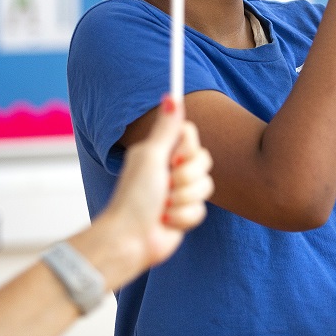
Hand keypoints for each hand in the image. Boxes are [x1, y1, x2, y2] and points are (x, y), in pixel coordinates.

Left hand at [96, 95, 212, 283]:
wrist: (129, 240)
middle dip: (187, 177)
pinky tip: (166, 222)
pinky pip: (201, 210)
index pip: (191, 136)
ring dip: (183, 199)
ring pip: (205, 187)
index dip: (187, 148)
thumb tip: (171, 95)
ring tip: (164, 207)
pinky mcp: (184, 213)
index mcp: (160, 151)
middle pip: (204, 161)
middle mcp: (170, 168)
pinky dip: (183, 217)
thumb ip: (166, 128)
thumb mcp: (151, 157)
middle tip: (167, 184)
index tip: (173, 158)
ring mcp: (178, 192)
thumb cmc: (134, 197)